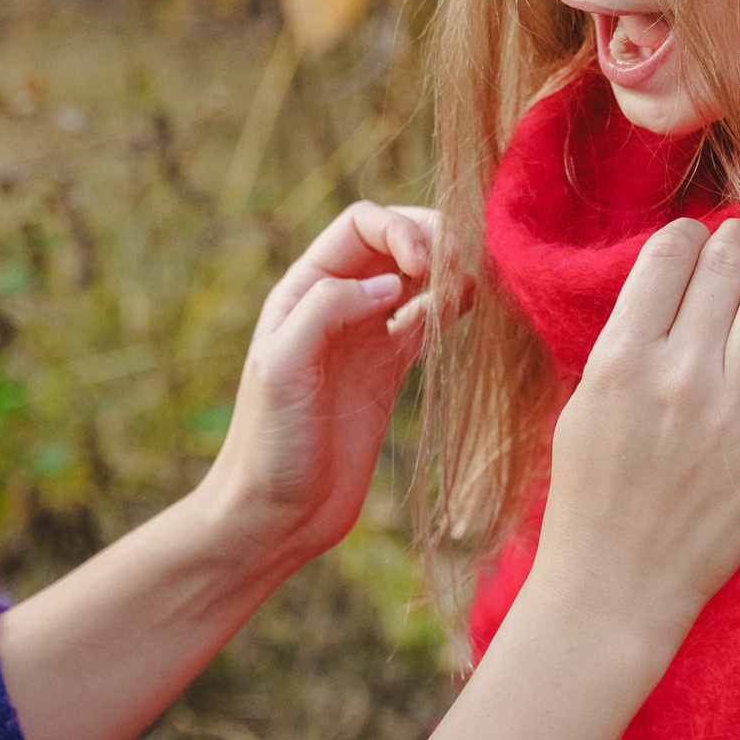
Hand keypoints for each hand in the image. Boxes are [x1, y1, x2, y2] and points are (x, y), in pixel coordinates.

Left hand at [198, 201, 437, 567]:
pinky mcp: (391, 372)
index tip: (424, 268)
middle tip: (460, 270)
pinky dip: (453, 307)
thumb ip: (328, 311)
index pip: (361, 224)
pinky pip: (428, 321)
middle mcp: (337, 303)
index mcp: (303, 289)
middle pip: (396, 240)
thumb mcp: (281, 368)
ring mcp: (368, 336)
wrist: (277, 514)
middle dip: (433, 240)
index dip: (400, 230)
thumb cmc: (268, 445)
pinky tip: (470, 309)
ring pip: (418, 278)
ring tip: (469, 290)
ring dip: (449, 270)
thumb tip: (393, 284)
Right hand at [524, 206, 739, 655]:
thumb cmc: (589, 498)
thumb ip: (625, 346)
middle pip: (722, 270)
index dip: (687, 233)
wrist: (614, 585)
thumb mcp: (583, 406)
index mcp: (620, 359)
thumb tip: (667, 288)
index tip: (698, 231)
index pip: (666, 260)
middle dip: (738, 234)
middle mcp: (678, 374)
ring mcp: (733, 409)